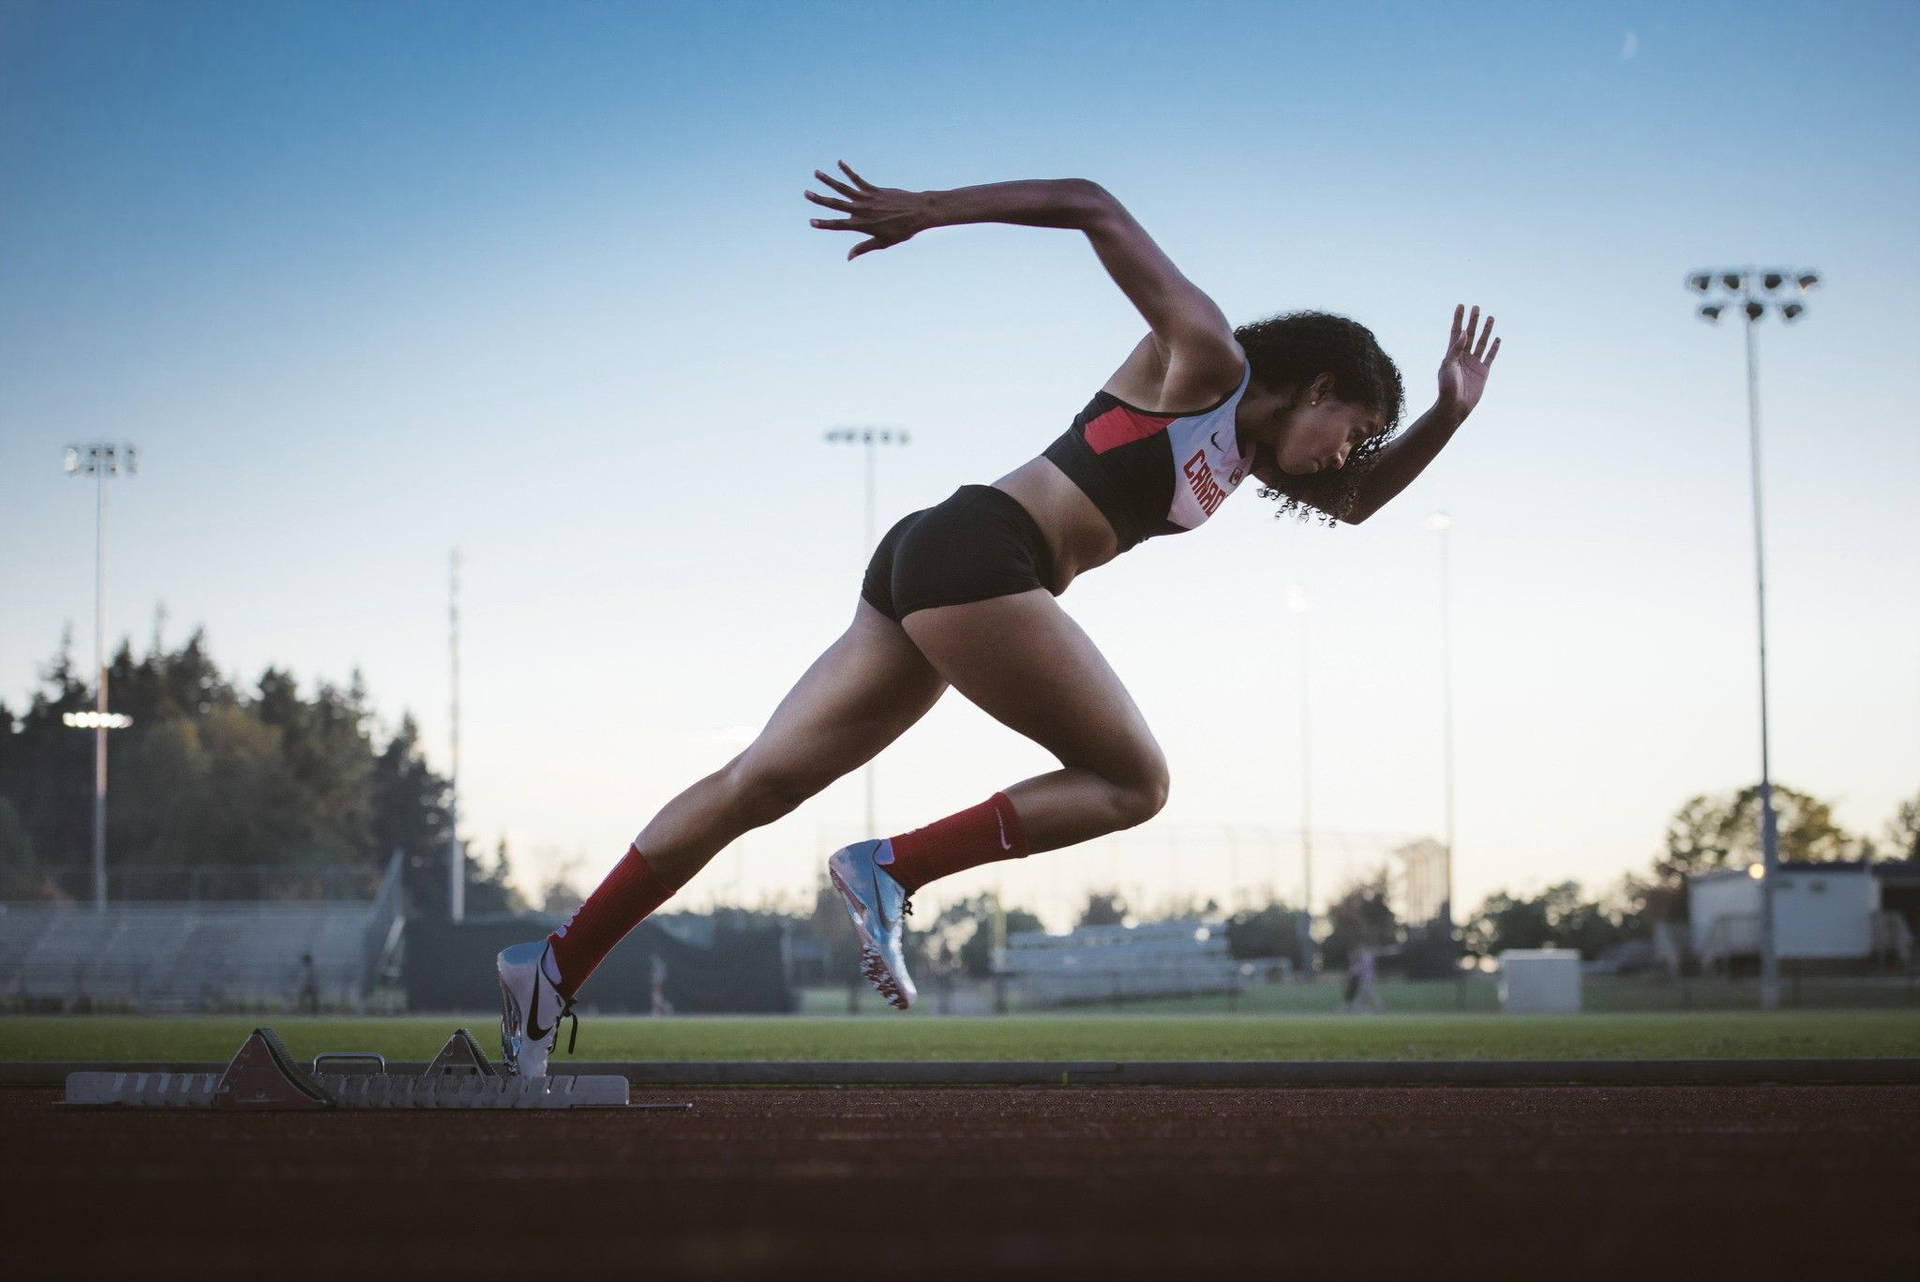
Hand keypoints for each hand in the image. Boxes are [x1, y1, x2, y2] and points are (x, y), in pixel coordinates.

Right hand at [806, 161, 932, 259]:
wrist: (919, 212)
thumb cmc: (902, 230)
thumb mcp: (883, 242)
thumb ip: (863, 248)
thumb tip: (848, 258)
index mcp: (862, 225)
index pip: (838, 225)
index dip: (824, 223)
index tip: (811, 221)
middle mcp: (862, 210)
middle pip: (836, 204)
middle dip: (820, 199)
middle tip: (806, 193)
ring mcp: (867, 198)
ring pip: (844, 188)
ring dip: (829, 180)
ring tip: (816, 173)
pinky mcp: (874, 189)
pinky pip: (858, 179)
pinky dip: (848, 171)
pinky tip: (839, 162)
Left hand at [1437, 304, 1499, 417]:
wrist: (1455, 406)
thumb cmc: (1447, 387)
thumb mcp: (1448, 366)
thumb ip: (1455, 349)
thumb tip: (1464, 333)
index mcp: (1452, 354)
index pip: (1456, 332)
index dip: (1458, 319)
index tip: (1461, 306)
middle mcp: (1463, 357)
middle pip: (1470, 334)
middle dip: (1473, 321)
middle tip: (1477, 307)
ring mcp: (1474, 363)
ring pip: (1482, 342)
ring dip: (1486, 330)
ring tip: (1490, 317)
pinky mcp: (1483, 372)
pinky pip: (1490, 356)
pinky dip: (1494, 348)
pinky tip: (1497, 338)